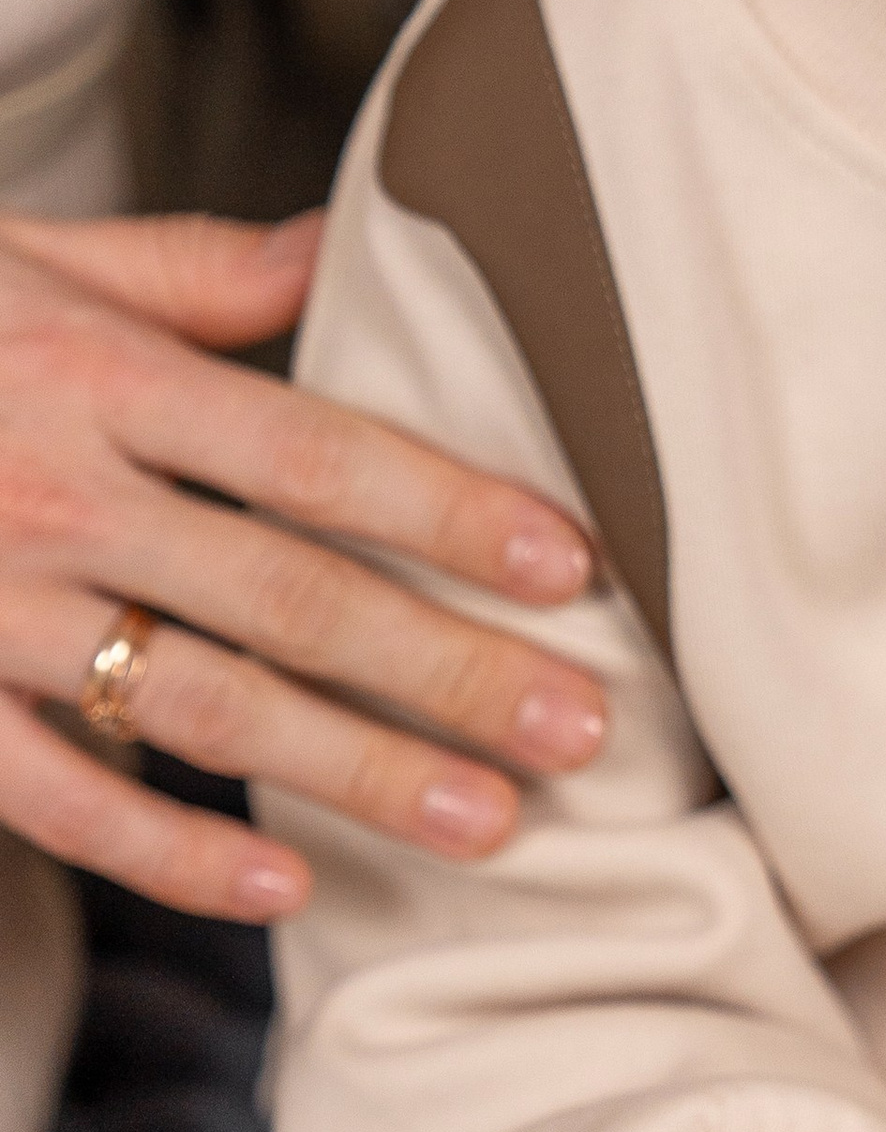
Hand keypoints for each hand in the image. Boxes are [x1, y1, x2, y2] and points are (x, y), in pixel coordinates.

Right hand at [0, 212, 604, 917]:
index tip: (570, 566)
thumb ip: (192, 270)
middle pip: (290, 596)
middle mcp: (53, 496)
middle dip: (449, 671)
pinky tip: (281, 885)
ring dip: (354, 772)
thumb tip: (342, 246)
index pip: (312, 452)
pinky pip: (56, 797)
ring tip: (487, 821)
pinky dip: (168, 848)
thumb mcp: (32, 262)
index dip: (448, 510)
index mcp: (96, 376)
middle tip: (584, 730)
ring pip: (200, 707)